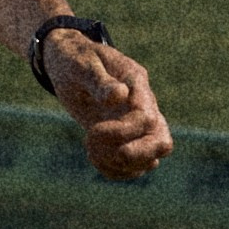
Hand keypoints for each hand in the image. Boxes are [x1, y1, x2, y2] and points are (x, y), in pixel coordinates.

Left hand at [39, 36, 172, 182]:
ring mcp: (134, 124)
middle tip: (111, 153)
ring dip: (121, 164)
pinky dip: (115, 170)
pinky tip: (94, 156)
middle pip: (162, 141)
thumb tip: (120, 96)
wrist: (67, 62)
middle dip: (137, 155)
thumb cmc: (75, 58)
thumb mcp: (82, 64)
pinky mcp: (123, 137)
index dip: (124, 132)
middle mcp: (142, 106)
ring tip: (92, 149)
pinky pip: (133, 165)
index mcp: (136, 84)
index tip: (94, 130)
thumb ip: (100, 80)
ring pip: (151, 159)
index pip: (147, 118)